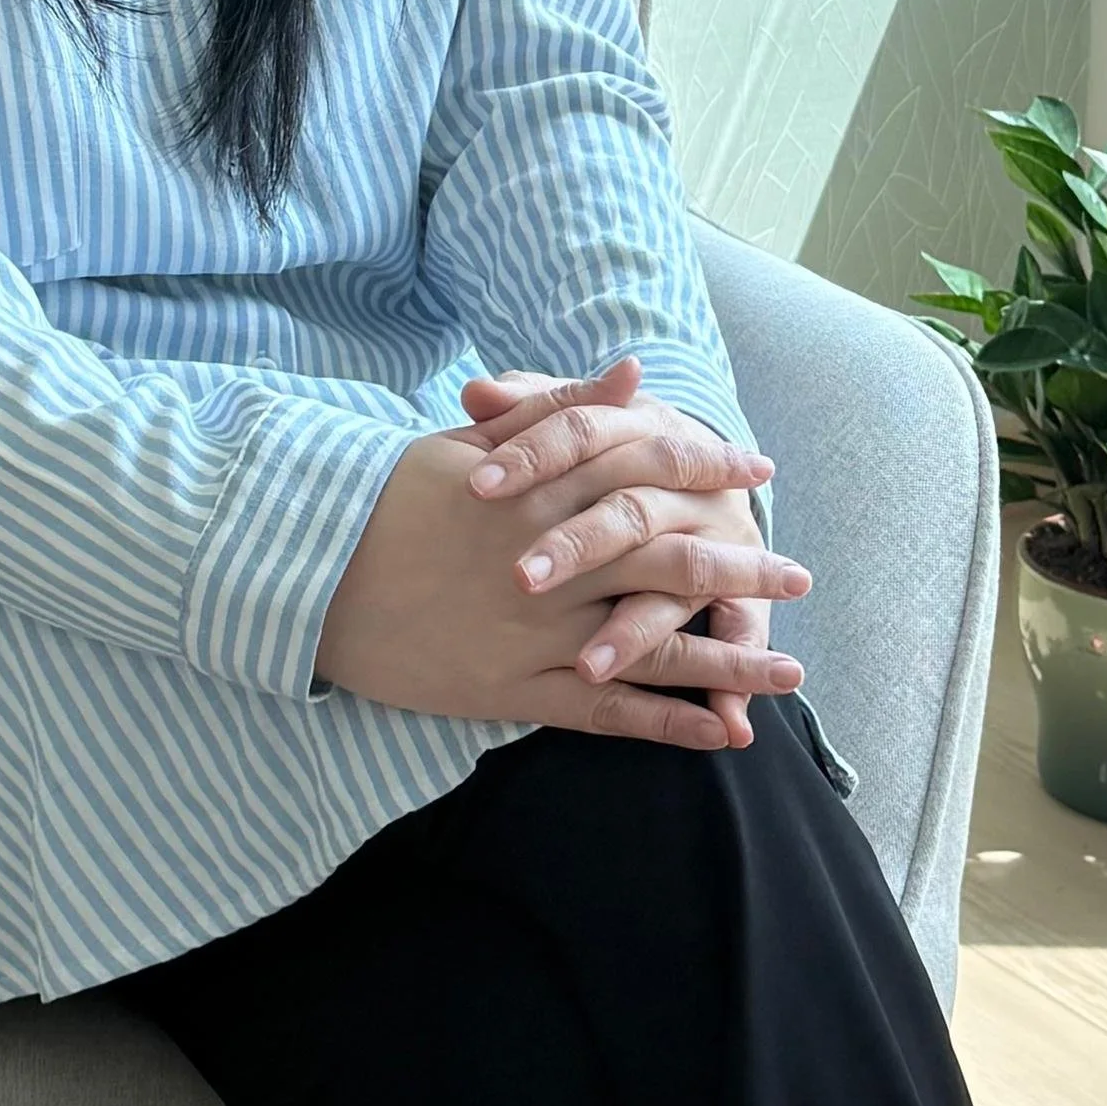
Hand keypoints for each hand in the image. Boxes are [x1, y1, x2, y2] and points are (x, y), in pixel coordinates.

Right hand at [312, 356, 809, 747]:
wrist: (306, 574)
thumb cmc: (386, 500)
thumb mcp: (467, 441)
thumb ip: (557, 412)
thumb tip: (633, 372)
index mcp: (540, 493)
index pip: (646, 475)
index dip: (708, 474)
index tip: (758, 473)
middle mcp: (549, 564)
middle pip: (668, 564)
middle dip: (741, 570)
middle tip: (800, 574)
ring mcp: (534, 634)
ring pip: (652, 650)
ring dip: (728, 660)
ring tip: (791, 672)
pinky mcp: (510, 691)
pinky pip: (605, 713)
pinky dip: (666, 725)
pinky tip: (720, 732)